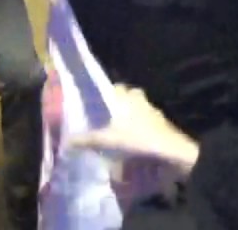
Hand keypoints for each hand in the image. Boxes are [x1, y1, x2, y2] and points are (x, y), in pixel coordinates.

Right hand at [69, 86, 199, 207]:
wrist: (171, 150)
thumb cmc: (137, 138)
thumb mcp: (108, 140)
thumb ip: (86, 139)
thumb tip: (66, 141)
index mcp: (125, 95)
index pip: (111, 88)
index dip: (101, 96)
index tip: (92, 106)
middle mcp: (138, 96)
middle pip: (123, 98)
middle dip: (114, 107)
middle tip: (102, 120)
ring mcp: (151, 108)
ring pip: (134, 108)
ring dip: (126, 117)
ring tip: (114, 131)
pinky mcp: (160, 121)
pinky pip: (144, 119)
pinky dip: (137, 126)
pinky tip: (131, 138)